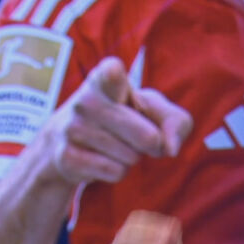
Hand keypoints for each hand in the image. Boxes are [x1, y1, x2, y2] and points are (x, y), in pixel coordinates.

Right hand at [39, 56, 192, 185]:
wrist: (70, 139)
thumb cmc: (124, 116)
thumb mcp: (154, 109)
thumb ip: (176, 121)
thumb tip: (170, 148)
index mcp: (106, 78)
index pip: (111, 72)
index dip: (115, 76)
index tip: (114, 74)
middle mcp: (86, 100)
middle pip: (148, 137)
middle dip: (152, 143)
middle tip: (140, 135)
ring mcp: (73, 129)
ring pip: (131, 156)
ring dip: (132, 156)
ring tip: (116, 143)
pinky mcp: (68, 157)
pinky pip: (116, 172)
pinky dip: (118, 170)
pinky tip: (103, 157)